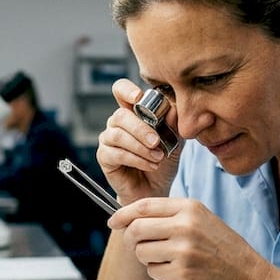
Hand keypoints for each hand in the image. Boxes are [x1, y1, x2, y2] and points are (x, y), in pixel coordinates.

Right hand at [96, 79, 181, 204]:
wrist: (156, 188)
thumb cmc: (162, 161)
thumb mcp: (174, 140)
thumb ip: (173, 124)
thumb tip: (172, 108)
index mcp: (133, 112)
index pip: (121, 91)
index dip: (126, 90)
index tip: (138, 98)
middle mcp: (117, 123)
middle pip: (120, 115)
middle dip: (141, 128)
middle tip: (157, 141)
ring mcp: (108, 139)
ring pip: (118, 134)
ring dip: (140, 147)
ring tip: (158, 157)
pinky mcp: (104, 156)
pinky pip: (116, 153)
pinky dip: (136, 159)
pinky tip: (150, 165)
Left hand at [108, 197, 268, 279]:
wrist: (245, 274)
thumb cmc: (219, 246)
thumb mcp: (200, 218)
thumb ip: (168, 215)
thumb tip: (128, 218)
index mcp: (189, 208)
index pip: (144, 206)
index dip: (123, 214)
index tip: (113, 222)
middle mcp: (185, 226)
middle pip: (136, 229)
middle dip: (132, 240)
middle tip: (141, 246)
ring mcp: (183, 251)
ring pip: (141, 252)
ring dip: (148, 258)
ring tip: (170, 259)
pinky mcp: (182, 273)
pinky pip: (153, 271)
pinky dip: (160, 273)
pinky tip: (180, 271)